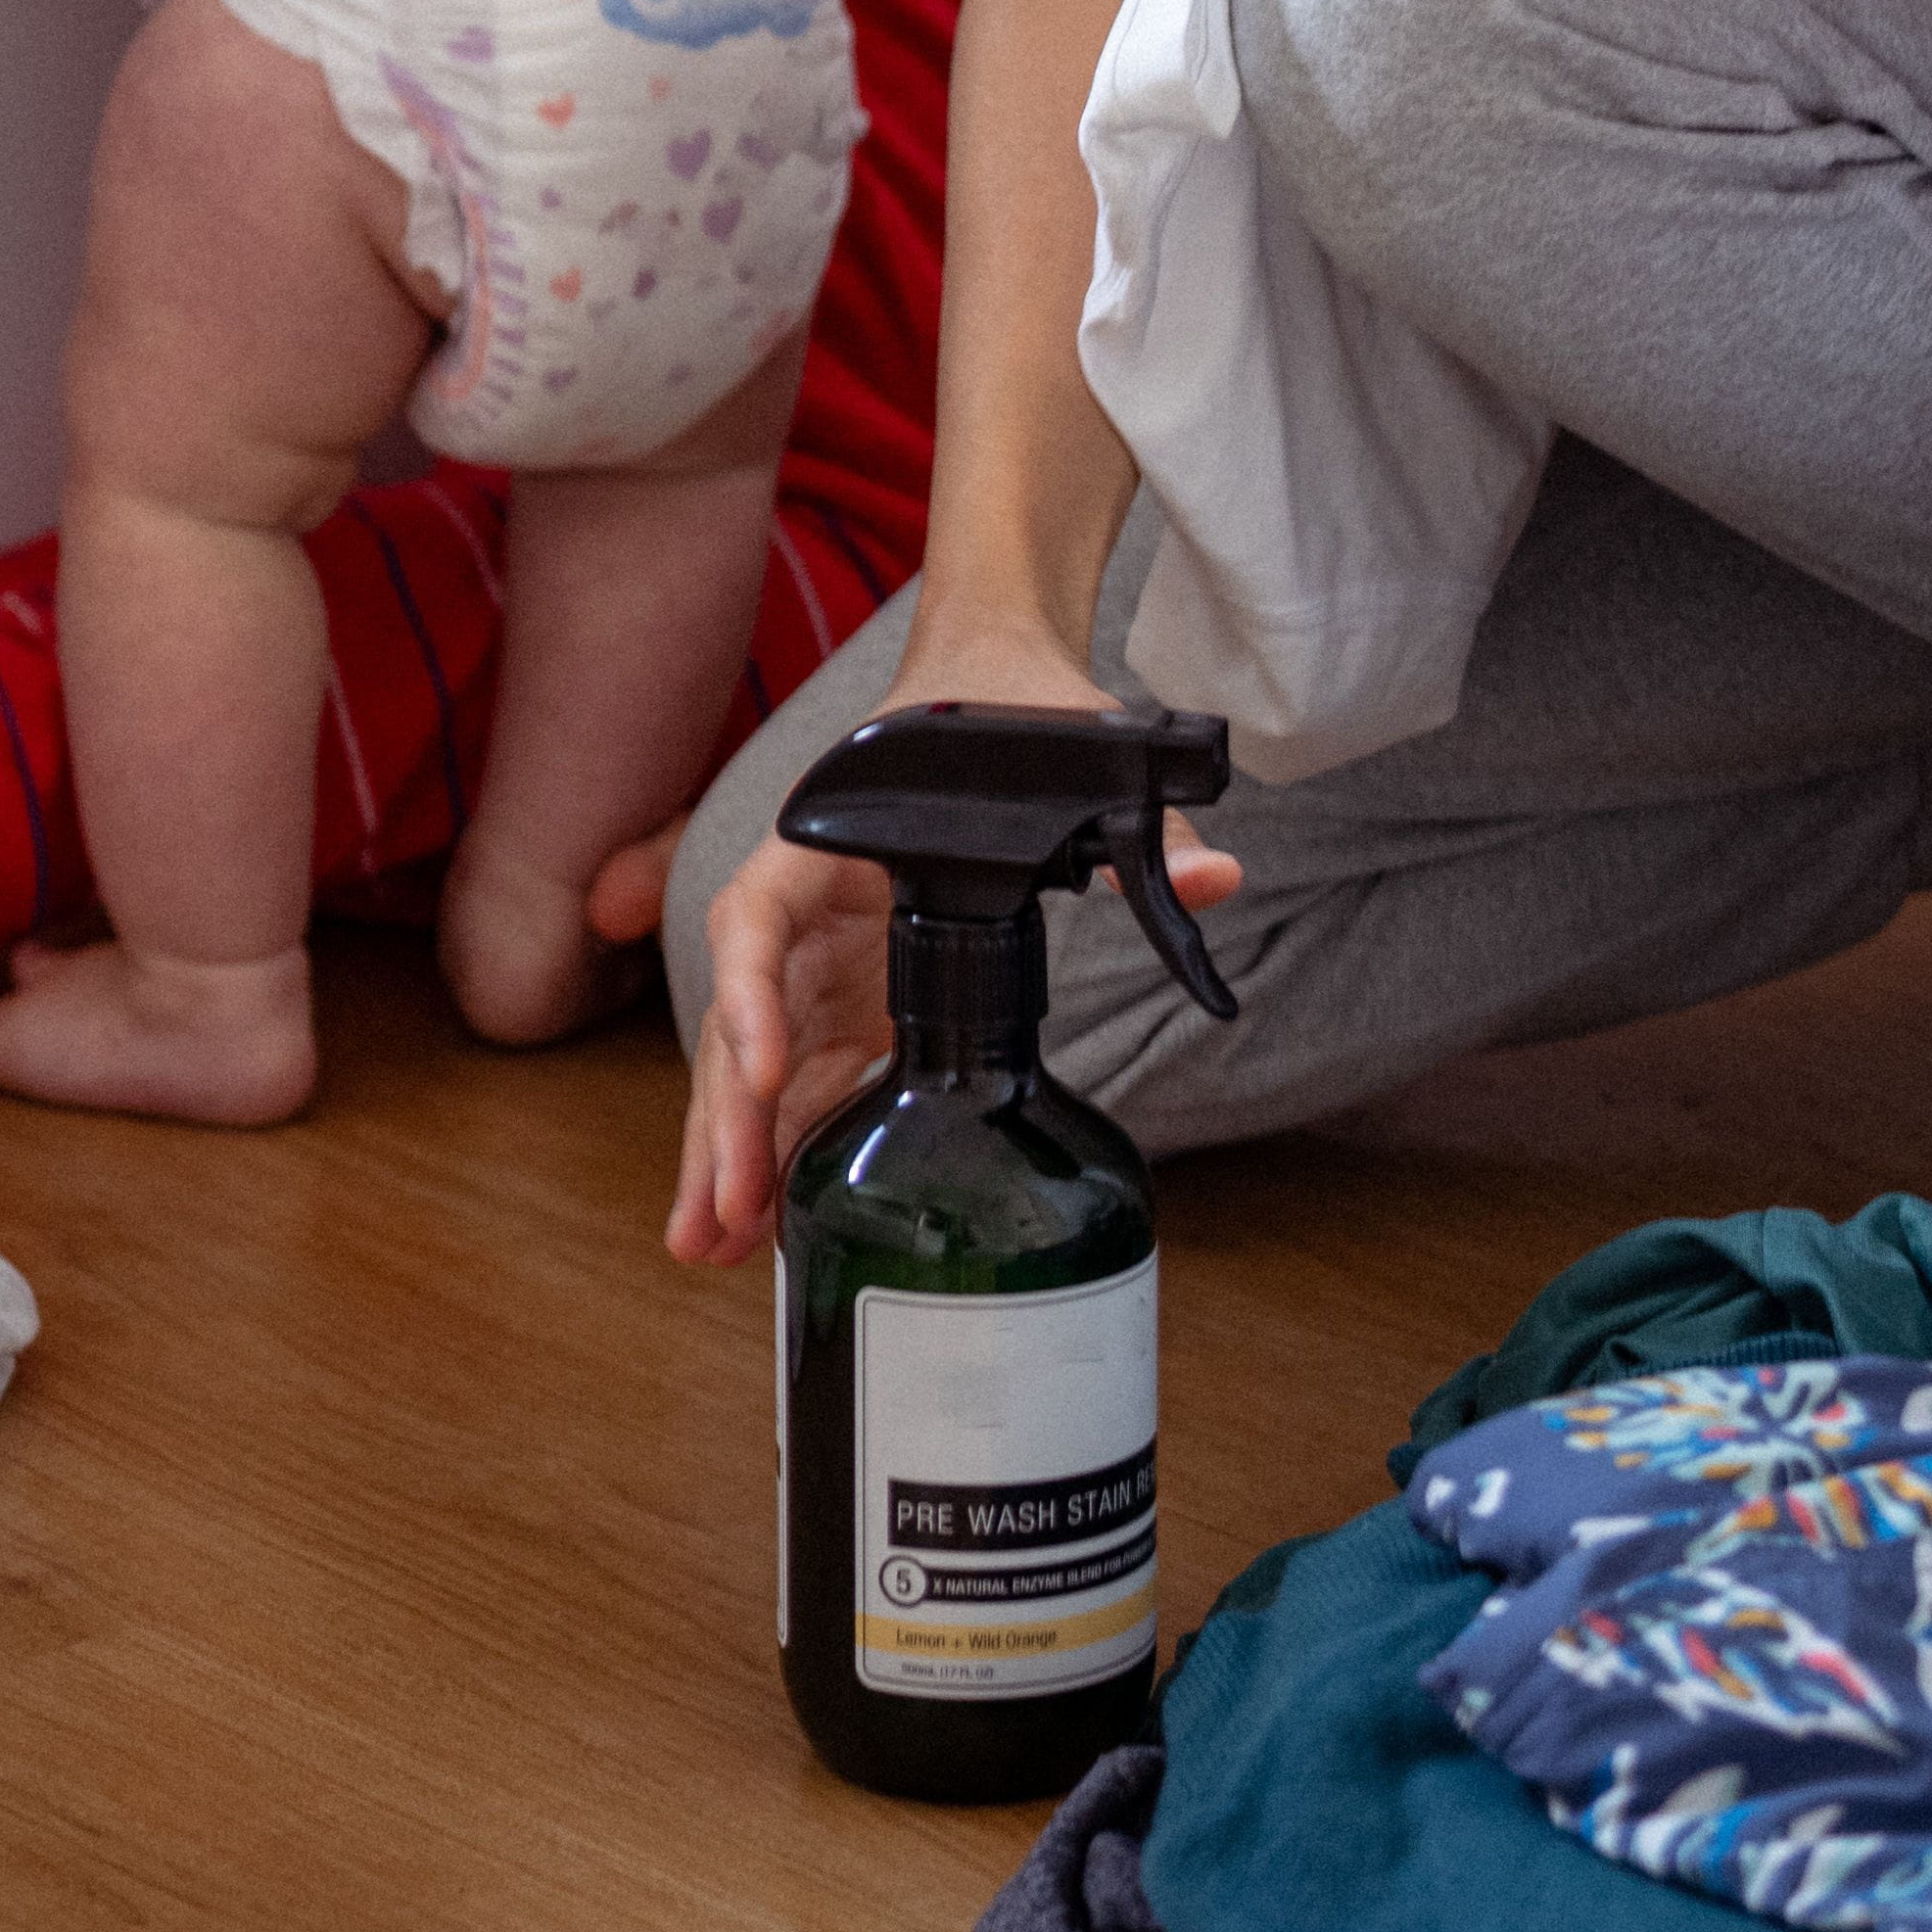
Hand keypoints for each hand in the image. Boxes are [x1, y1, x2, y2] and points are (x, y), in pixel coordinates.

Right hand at [656, 633, 1236, 1266]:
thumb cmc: (1010, 708)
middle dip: (729, 1120)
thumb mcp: (1073, 754)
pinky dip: (785, 1148)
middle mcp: (805, 906)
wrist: (990, 683)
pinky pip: (808, 1081)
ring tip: (716, 1248)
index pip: (759, 921)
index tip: (767, 1072)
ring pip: (758, 1067)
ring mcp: (823, 961)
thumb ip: (1137, 831)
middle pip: (742, 1019)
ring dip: (735, 1155)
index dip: (748, 997)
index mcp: (828, 840)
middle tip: (723, 1216)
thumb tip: (1215, 880)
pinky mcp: (853, 1001)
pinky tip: (767, 1221)